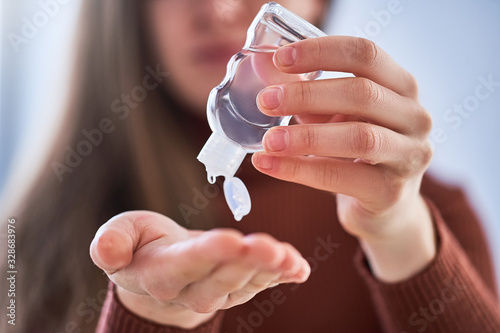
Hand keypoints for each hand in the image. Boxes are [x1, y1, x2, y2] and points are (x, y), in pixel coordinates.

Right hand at [90, 211, 309, 328]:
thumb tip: (105, 250)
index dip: (208, 254)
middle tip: (268, 246)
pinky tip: (300, 268)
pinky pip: (261, 283)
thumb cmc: (140, 246)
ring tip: (289, 258)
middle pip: (221, 278)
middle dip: (245, 262)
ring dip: (269, 270)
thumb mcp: (120, 235)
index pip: (186, 265)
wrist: (157, 272)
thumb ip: (112, 241)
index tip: (230, 240)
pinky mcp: (237, 286)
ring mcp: (217, 292)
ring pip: (245, 283)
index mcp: (160, 272)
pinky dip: (282, 275)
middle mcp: (191, 288)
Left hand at [253, 36, 434, 281]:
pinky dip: (299, 170)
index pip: (366, 55)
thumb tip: (260, 63)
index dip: (321, 52)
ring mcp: (409, 156)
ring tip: (269, 140)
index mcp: (401, 87)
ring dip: (306, 137)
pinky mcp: (391, 192)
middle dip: (307, 95)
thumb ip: (303, 90)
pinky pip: (342, 177)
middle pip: (363, 94)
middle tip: (265, 101)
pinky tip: (268, 164)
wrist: (384, 204)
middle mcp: (415, 117)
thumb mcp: (331, 114)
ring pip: (359, 138)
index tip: (280, 58)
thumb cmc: (354, 150)